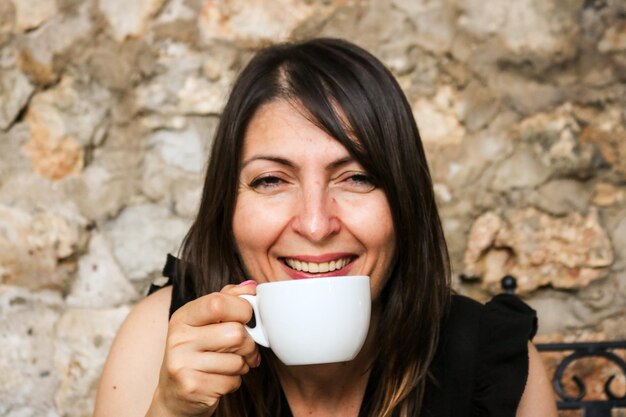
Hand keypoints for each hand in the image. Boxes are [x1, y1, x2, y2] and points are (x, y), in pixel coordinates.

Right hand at [148, 281, 259, 416]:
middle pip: (235, 333)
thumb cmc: (197, 353)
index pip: (217, 302)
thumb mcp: (206, 322)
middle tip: (243, 348)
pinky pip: (232, 381)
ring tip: (229, 365)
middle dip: (248, 343)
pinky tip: (220, 379)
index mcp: (183, 316)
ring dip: (242, 365)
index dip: (242, 309)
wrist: (175, 394)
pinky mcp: (191, 387)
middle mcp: (179, 338)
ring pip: (237, 360)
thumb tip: (252, 286)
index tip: (246, 317)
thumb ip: (228, 299)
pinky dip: (234, 382)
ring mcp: (182, 364)